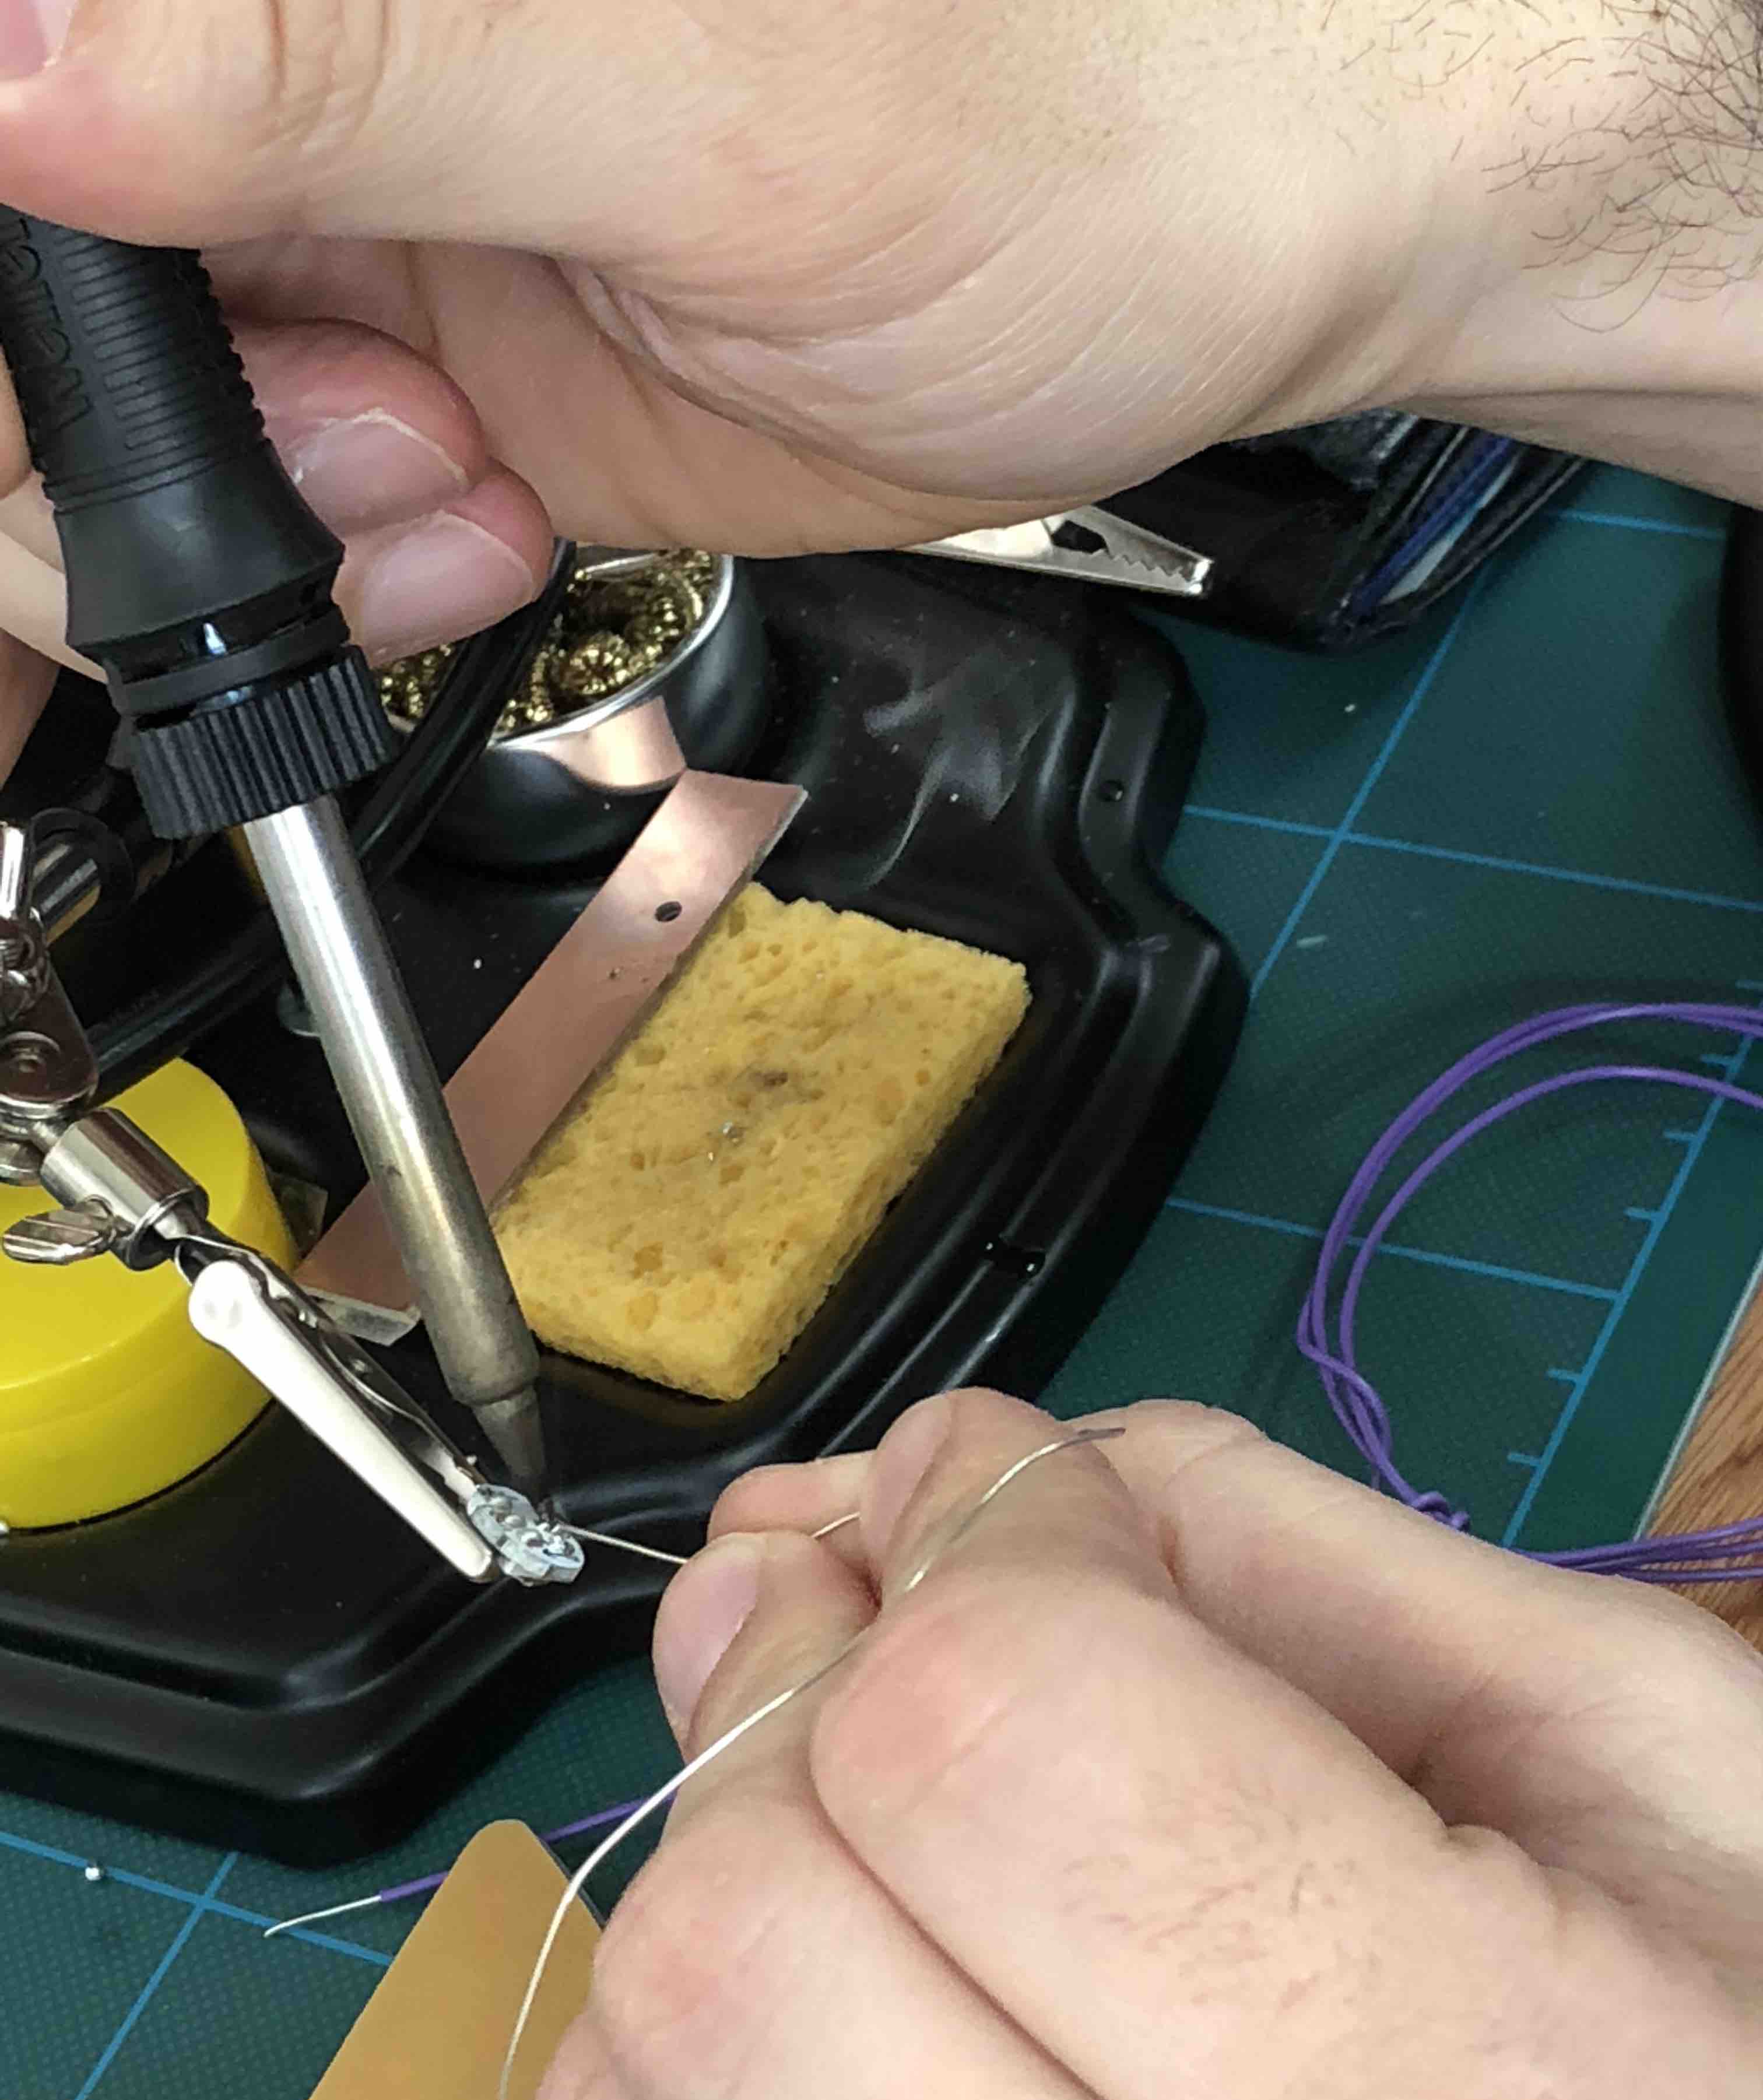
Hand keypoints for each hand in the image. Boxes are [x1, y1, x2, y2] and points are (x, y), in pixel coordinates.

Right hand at [5, 0, 1762, 679]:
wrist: (1198, 271)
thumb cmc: (1059, 132)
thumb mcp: (701, 103)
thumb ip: (356, 71)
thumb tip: (33, 71)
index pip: (55, 75)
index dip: (42, 253)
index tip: (93, 391)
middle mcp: (310, 60)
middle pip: (53, 292)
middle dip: (108, 438)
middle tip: (340, 451)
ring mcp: (357, 214)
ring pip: (125, 415)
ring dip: (233, 519)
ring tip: (447, 497)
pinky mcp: (424, 365)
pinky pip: (265, 508)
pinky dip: (329, 570)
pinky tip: (475, 528)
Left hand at [530, 1390, 1762, 2099]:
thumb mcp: (1655, 1776)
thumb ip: (1306, 1576)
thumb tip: (959, 1477)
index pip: (1006, 1742)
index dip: (982, 1533)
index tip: (1023, 1488)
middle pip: (758, 1942)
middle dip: (801, 1682)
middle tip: (891, 1589)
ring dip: (735, 1858)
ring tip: (880, 1775)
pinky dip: (713, 2057)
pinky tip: (879, 1979)